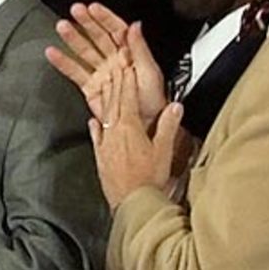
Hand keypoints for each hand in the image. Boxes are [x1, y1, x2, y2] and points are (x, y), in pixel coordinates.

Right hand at [46, 2, 165, 128]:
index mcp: (131, 54)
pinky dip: (63, 63)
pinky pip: (75, 72)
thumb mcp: (151, 73)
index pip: (116, 30)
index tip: (93, 8)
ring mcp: (102, 73)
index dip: (104, 17)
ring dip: (72, 38)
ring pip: (85, 51)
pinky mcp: (91, 87)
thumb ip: (140, 49)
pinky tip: (53, 53)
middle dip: (86, 22)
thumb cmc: (154, 103)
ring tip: (61, 27)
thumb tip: (135, 26)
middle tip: (74, 10)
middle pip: (98, 36)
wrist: (145, 127)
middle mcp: (115, 61)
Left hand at [89, 61, 182, 211]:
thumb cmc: (149, 179)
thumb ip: (168, 126)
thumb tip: (175, 107)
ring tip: (105, 87)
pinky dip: (96, 125)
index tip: (126, 67)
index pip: (127, 98)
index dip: (127, 81)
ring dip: (105, 99)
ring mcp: (105, 144)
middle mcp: (113, 133)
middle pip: (113, 102)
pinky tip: (93, 121)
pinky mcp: (100, 157)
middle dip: (115, 83)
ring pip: (104, 115)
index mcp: (129, 128)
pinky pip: (96, 135)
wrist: (132, 202)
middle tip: (114, 68)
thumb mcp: (164, 150)